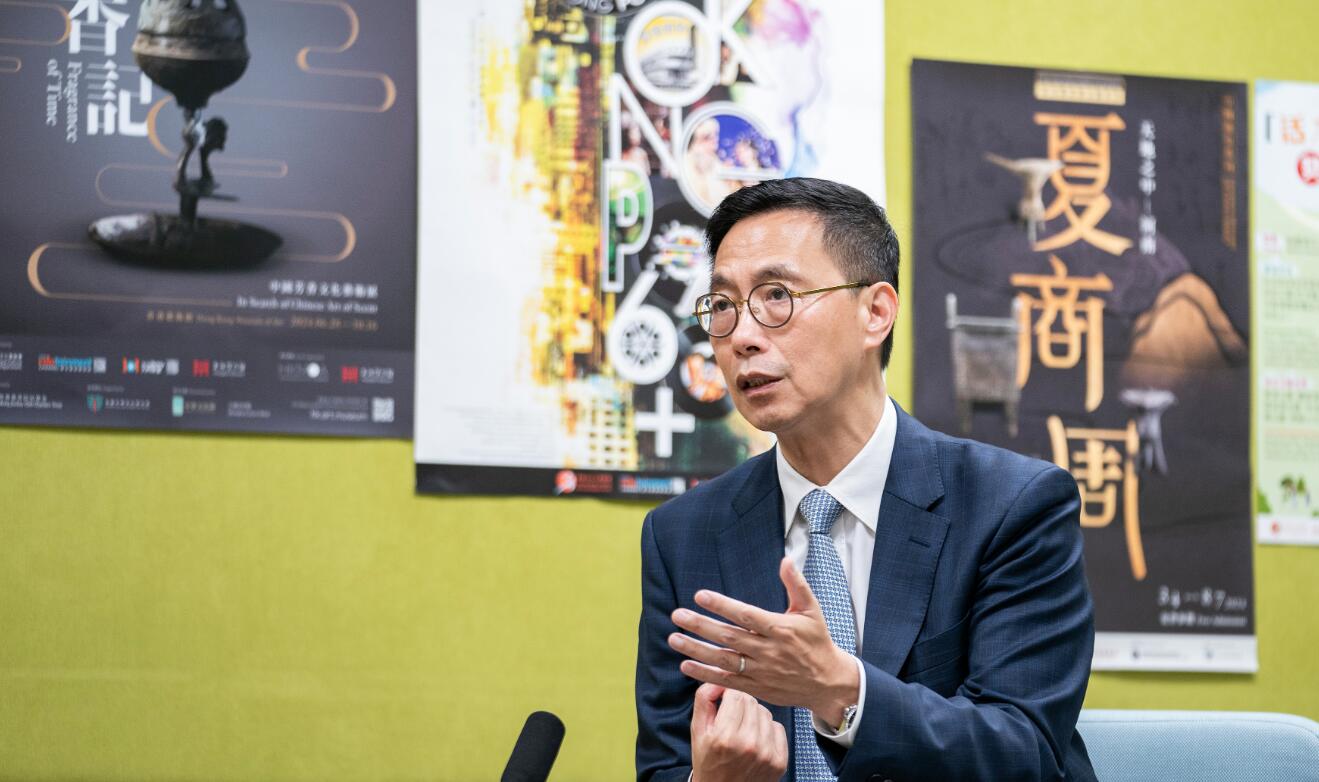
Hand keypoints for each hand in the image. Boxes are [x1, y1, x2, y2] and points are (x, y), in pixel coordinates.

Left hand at [669, 558, 858, 726]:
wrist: (827, 683)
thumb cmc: (817, 641)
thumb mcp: (812, 610)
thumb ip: (797, 585)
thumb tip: (786, 560)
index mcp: (781, 629)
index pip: (746, 615)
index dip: (722, 605)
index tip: (700, 595)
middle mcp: (769, 651)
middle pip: (729, 637)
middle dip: (701, 626)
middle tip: (677, 615)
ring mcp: (761, 671)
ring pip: (724, 660)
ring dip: (697, 650)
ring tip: (674, 638)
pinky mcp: (757, 688)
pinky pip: (727, 681)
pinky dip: (705, 675)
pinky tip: (686, 665)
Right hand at [690, 683, 786, 781]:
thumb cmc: (708, 761)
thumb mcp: (697, 730)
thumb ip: (704, 698)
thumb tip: (719, 678)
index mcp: (724, 736)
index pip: (735, 694)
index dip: (728, 694)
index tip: (724, 702)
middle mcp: (748, 745)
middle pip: (751, 701)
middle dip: (740, 704)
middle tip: (732, 719)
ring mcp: (766, 754)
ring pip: (765, 712)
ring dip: (754, 716)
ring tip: (743, 730)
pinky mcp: (780, 761)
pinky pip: (778, 727)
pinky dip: (767, 730)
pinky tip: (756, 740)